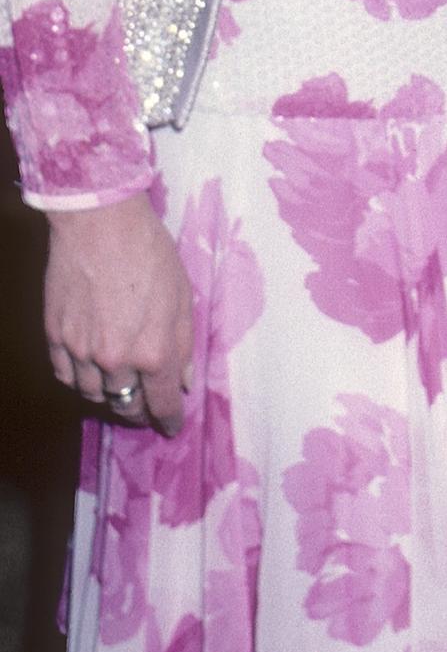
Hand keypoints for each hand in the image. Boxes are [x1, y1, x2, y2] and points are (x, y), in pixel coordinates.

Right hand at [44, 195, 192, 434]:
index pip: (162, 402)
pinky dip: (79, 380)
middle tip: (146, 411)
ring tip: (119, 391)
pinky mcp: (55, 337)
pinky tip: (90, 374)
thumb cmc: (149, 253)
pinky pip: (65, 375)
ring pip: (93, 394)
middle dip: (139, 412)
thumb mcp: (183, 296)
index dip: (169, 419)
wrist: (100, 225)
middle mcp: (116, 359)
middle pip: (126, 404)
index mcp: (154, 351)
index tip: (171, 426)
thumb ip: (184, 344)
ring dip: (108, 397)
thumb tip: (185, 380)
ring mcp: (81, 351)